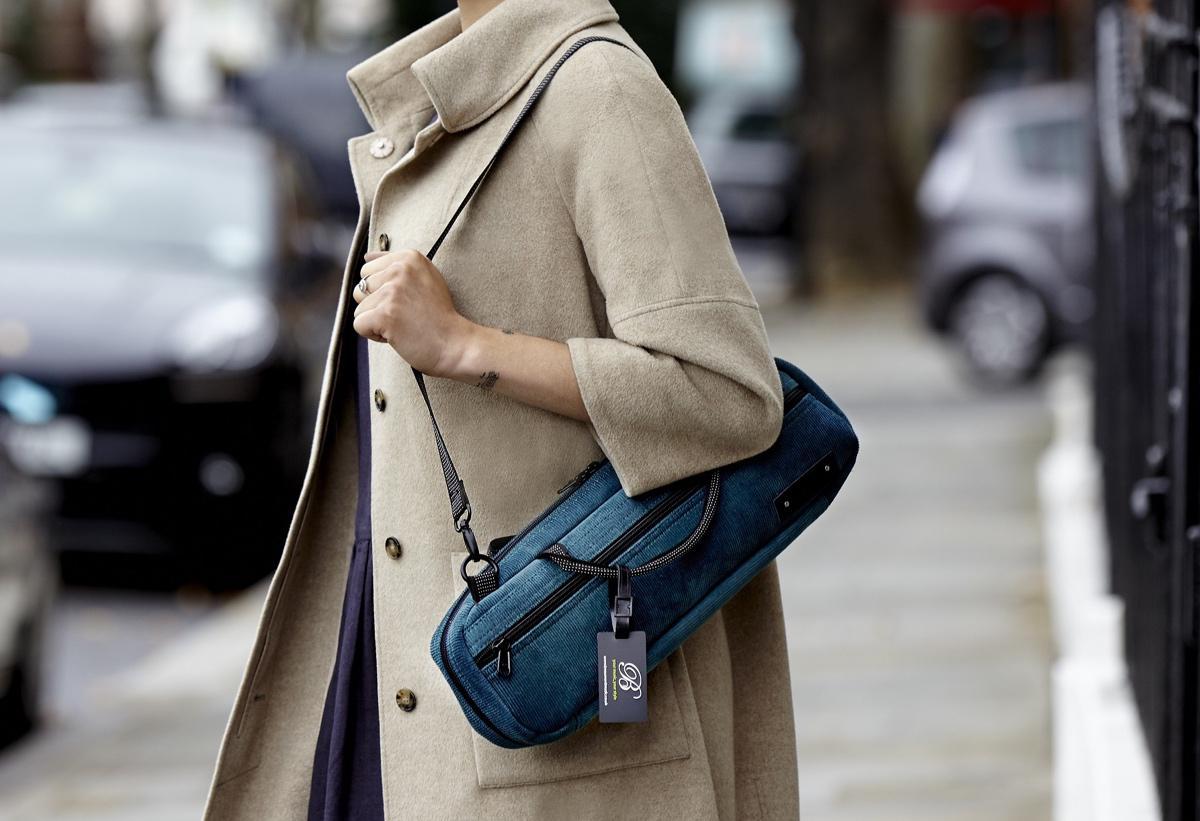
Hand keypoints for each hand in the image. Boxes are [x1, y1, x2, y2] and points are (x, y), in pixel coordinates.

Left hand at [352, 248, 477, 376]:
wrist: (456, 344)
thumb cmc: (440, 317)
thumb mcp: (424, 279)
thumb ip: (394, 265)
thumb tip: (366, 257)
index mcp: (409, 257)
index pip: (369, 270)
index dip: (383, 291)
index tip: (409, 301)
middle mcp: (400, 269)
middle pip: (361, 287)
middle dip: (376, 305)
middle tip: (405, 314)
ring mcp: (392, 291)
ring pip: (359, 307)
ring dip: (376, 321)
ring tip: (403, 325)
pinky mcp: (384, 314)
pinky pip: (359, 324)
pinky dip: (375, 335)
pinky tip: (397, 335)